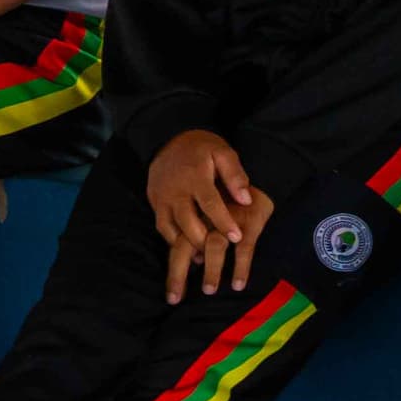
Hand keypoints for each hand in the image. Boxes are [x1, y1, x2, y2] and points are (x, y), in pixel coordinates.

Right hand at [146, 130, 268, 300]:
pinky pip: (161, 225)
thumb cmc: (202, 148)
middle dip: (202, 242)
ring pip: (170, 228)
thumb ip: (235, 175)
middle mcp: (175, 190)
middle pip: (187, 222)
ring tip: (199, 261)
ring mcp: (161, 197)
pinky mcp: (154, 202)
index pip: (210, 204)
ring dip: (184, 246)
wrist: (167, 139)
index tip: (237, 238)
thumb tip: (246, 199)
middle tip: (216, 258)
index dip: (223, 222)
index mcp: (195, 176)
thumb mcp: (224, 153)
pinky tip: (184, 249)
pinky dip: (172, 240)